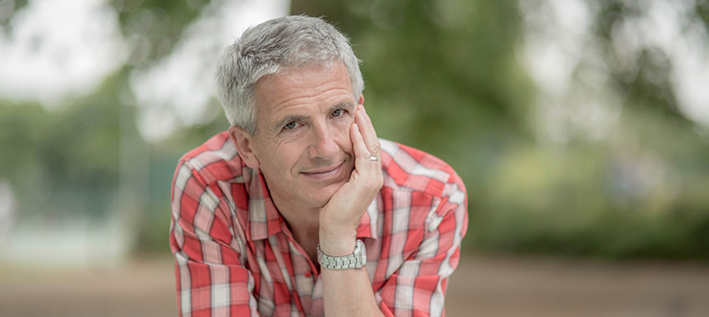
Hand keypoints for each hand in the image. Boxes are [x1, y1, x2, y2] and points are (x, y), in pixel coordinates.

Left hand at [319, 105, 382, 254]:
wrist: (334, 230)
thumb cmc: (332, 209)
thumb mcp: (338, 183)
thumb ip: (341, 168)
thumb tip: (333, 152)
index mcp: (369, 175)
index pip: (369, 146)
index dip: (364, 128)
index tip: (356, 112)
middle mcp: (375, 175)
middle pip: (373, 141)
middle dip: (366, 122)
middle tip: (358, 104)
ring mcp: (372, 179)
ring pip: (371, 145)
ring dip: (364, 126)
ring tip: (357, 110)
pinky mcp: (366, 182)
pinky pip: (364, 155)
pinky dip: (359, 140)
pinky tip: (353, 127)